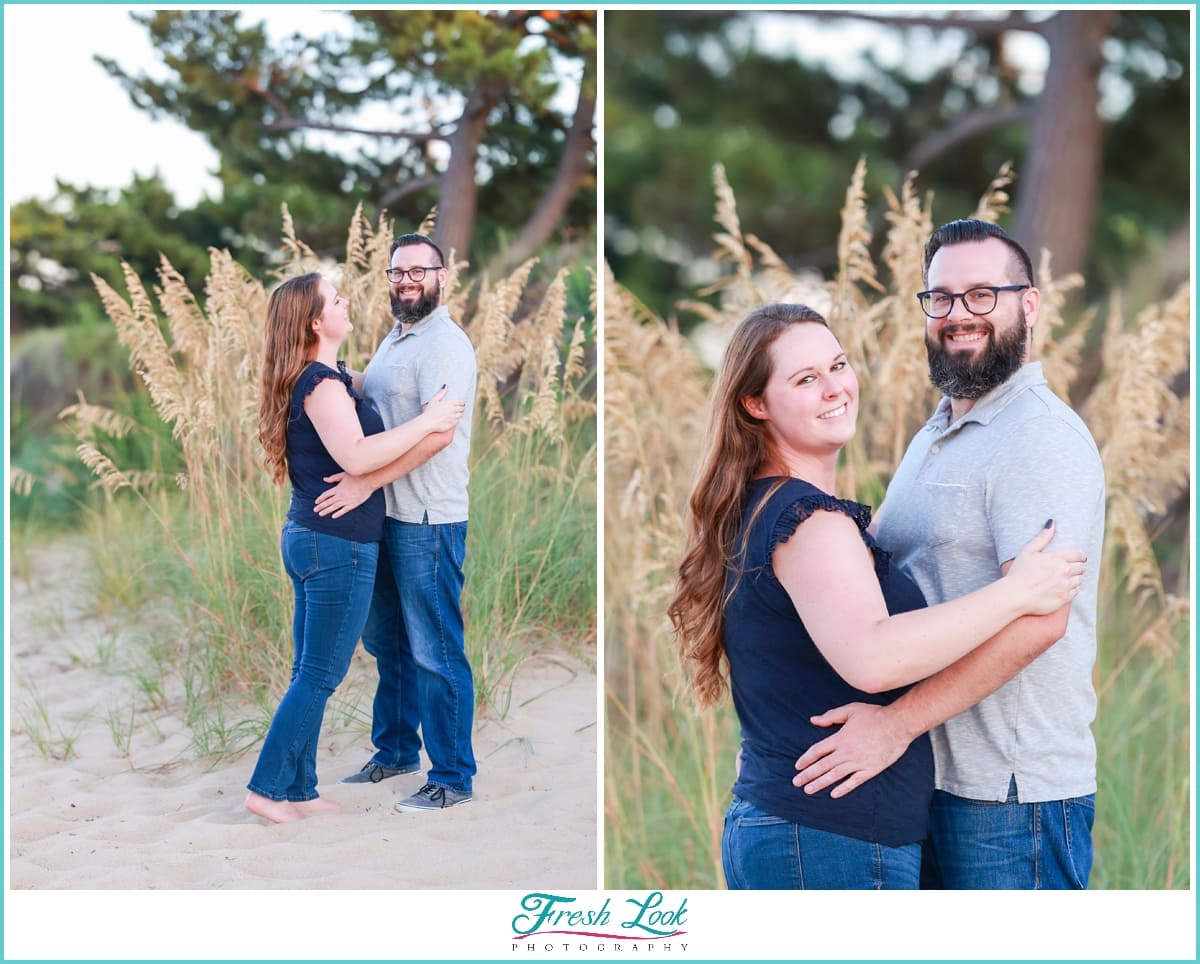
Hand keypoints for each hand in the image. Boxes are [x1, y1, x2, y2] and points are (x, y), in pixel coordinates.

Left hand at [314, 472, 374, 518]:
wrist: (368, 481)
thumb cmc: (356, 477)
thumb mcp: (343, 475)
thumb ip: (333, 478)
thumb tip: (324, 479)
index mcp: (337, 488)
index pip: (326, 495)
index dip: (320, 499)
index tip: (316, 502)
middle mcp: (340, 495)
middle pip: (328, 502)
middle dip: (320, 507)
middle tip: (315, 510)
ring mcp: (346, 500)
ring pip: (334, 507)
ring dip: (326, 511)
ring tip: (321, 514)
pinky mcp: (353, 504)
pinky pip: (344, 510)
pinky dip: (338, 514)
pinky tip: (333, 516)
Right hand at [421, 386, 465, 432]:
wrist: (427, 423)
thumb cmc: (429, 411)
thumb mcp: (434, 400)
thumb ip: (441, 393)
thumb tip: (445, 386)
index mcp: (449, 404)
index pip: (461, 402)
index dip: (461, 403)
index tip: (460, 403)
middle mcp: (453, 411)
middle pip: (462, 409)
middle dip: (461, 408)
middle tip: (458, 409)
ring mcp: (453, 418)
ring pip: (460, 415)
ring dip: (459, 414)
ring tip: (454, 414)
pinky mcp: (452, 424)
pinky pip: (458, 421)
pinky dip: (456, 420)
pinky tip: (452, 419)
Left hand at [792, 702, 909, 797]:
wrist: (897, 725)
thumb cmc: (874, 715)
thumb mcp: (850, 710)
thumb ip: (830, 716)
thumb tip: (813, 720)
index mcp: (840, 738)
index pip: (817, 751)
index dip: (806, 759)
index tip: (797, 766)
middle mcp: (846, 752)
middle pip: (822, 766)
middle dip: (808, 775)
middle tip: (796, 782)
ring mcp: (858, 763)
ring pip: (835, 776)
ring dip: (820, 783)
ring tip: (808, 790)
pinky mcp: (870, 770)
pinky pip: (854, 782)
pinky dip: (843, 789)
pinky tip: (834, 794)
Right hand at [1005, 521, 1086, 614]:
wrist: (1015, 595)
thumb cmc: (1019, 572)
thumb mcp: (1028, 551)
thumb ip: (1042, 537)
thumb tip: (1052, 522)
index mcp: (1057, 558)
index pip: (1079, 554)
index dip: (1079, 555)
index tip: (1076, 558)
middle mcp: (1064, 571)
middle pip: (1082, 567)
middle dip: (1077, 566)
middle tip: (1068, 568)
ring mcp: (1066, 586)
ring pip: (1080, 579)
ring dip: (1075, 578)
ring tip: (1064, 578)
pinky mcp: (1065, 598)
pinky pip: (1076, 591)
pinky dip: (1072, 589)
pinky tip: (1061, 588)